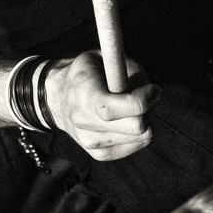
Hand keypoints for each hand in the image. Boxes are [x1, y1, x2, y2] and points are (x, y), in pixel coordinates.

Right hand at [44, 51, 160, 160]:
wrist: (57, 99)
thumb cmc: (86, 73)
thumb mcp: (102, 57)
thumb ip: (129, 68)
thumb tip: (151, 89)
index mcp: (84, 95)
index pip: (115, 109)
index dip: (143, 100)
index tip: (155, 89)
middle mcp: (84, 123)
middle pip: (136, 127)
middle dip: (147, 110)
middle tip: (144, 96)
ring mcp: (90, 143)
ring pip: (140, 137)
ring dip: (143, 120)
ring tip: (128, 106)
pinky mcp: (99, 154)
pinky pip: (135, 145)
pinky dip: (136, 132)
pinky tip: (124, 119)